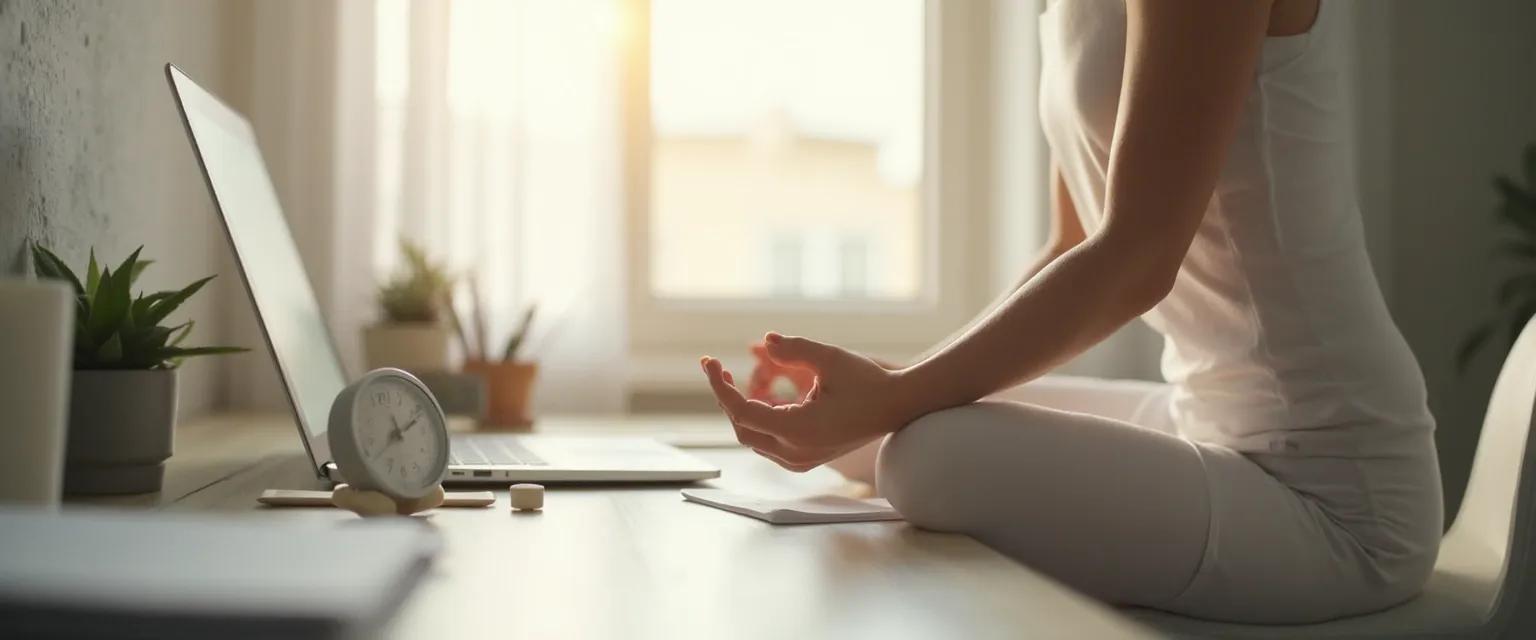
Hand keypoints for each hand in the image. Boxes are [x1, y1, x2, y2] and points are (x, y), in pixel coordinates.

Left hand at [702, 333, 917, 471]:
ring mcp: (800, 461)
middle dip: (726, 398)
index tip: (709, 362)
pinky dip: (757, 421)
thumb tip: (765, 341)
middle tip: (719, 369)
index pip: (740, 411)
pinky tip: (758, 398)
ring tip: (735, 380)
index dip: (719, 386)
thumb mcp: (830, 358)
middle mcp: (794, 452)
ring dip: (740, 410)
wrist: (898, 407)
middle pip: (742, 428)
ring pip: (753, 438)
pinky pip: (768, 443)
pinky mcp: (805, 459)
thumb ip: (794, 349)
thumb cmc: (868, 381)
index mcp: (797, 429)